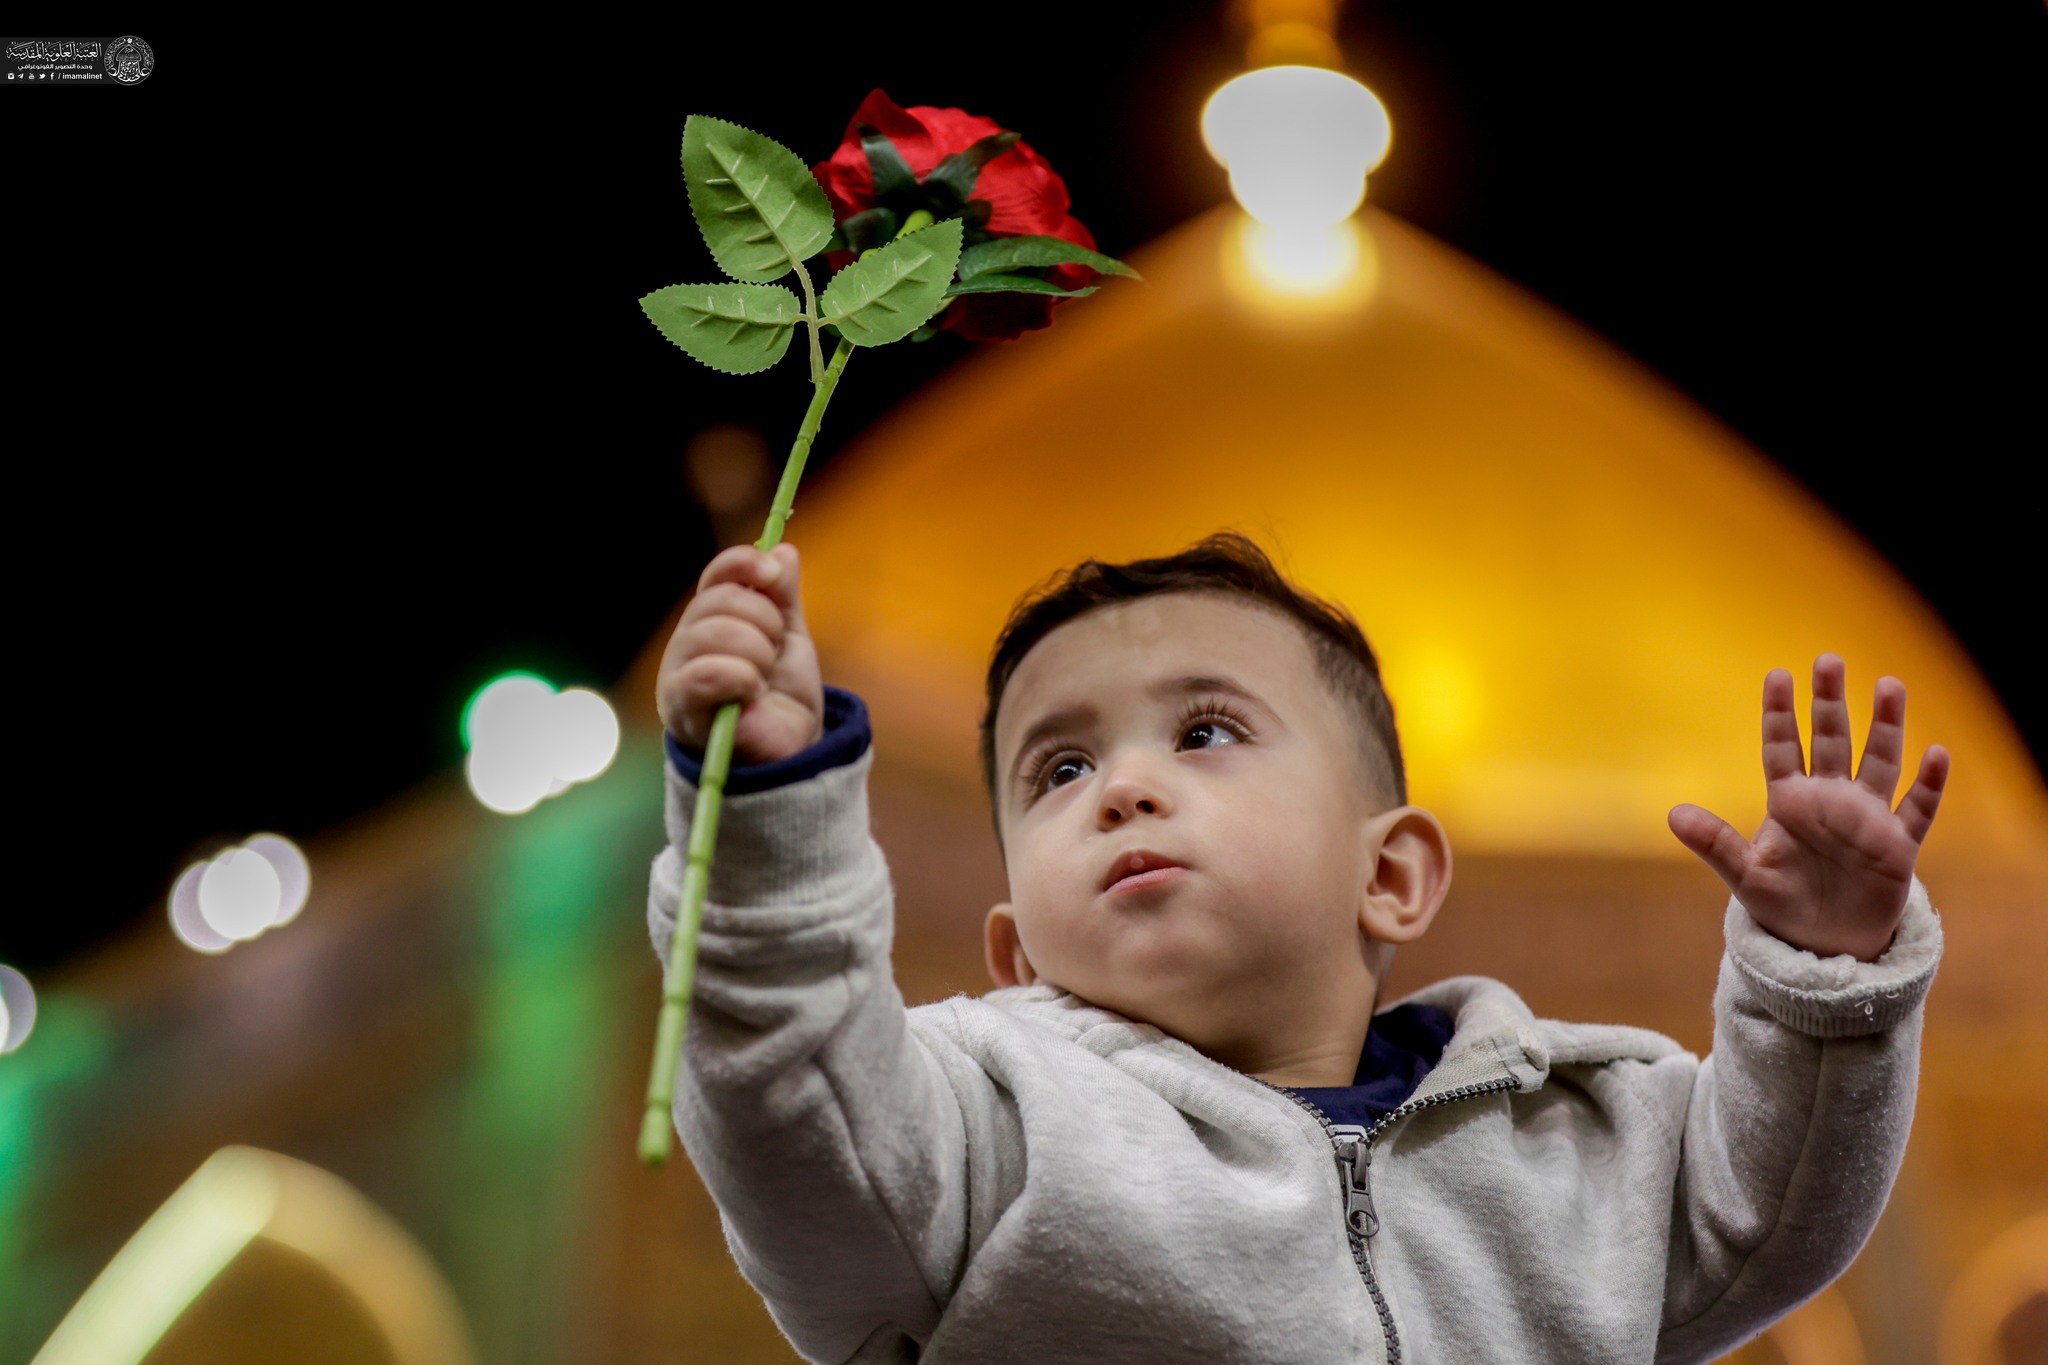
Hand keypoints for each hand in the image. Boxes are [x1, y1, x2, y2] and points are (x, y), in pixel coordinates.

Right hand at [657, 543, 824, 764]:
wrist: (790, 750)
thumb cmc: (782, 696)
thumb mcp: (789, 638)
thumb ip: (783, 597)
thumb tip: (784, 550)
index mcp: (709, 620)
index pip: (716, 576)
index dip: (743, 565)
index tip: (773, 574)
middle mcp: (686, 643)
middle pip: (718, 600)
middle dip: (763, 623)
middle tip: (774, 653)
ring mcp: (679, 674)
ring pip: (715, 631)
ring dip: (756, 653)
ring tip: (764, 679)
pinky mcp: (682, 709)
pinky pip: (706, 672)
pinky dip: (741, 677)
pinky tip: (752, 693)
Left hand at [1668, 654, 1947, 961]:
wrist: (1825, 945)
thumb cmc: (1782, 905)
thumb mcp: (1745, 876)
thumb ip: (1715, 843)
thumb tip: (1672, 815)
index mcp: (1789, 802)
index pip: (1782, 748)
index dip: (1779, 713)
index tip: (1777, 674)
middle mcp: (1829, 800)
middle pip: (1831, 740)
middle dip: (1831, 702)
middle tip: (1829, 659)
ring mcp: (1866, 818)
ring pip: (1879, 762)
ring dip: (1886, 726)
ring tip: (1890, 685)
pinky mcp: (1898, 846)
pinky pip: (1917, 810)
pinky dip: (1928, 785)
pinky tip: (1937, 754)